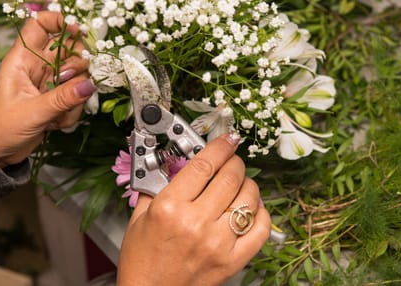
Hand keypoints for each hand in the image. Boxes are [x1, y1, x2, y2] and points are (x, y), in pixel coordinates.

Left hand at [0, 11, 95, 166]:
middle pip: (69, 49)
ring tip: (58, 114)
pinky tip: (56, 124)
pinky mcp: (57, 99)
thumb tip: (90, 84)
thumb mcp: (31, 112)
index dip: (59, 21)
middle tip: (69, 82)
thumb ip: (62, 98)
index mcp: (22, 60)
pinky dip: (73, 111)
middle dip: (77, 66)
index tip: (77, 30)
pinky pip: (77, 97)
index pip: (40, 25)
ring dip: (76, 96)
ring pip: (78, 77)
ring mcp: (49, 83)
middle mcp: (37, 67)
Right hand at [117, 134, 271, 285]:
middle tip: (233, 161)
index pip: (205, 164)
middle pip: (231, 177)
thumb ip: (156, 187)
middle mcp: (196, 224)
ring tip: (241, 184)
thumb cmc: (143, 261)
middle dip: (236, 162)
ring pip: (250, 199)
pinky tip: (251, 209)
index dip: (221, 146)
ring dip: (249, 185)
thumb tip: (176, 163)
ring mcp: (218, 243)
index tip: (228, 139)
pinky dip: (261, 213)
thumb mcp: (139, 218)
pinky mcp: (232, 261)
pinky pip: (261, 229)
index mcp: (170, 208)